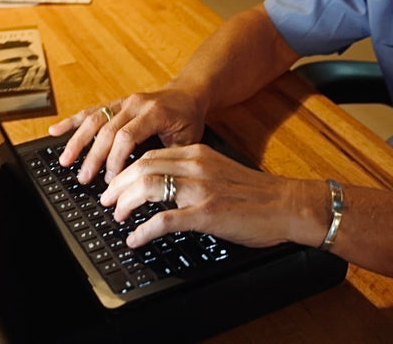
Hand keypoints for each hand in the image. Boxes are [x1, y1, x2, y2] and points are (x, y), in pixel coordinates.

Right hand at [48, 89, 205, 183]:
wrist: (188, 92)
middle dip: (93, 157)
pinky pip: (91, 111)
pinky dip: (72, 122)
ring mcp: (123, 101)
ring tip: (65, 160)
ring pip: (94, 120)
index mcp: (154, 112)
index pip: (127, 137)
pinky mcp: (115, 102)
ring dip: (77, 141)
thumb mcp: (188, 139)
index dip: (115, 160)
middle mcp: (135, 103)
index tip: (111, 179)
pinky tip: (55, 131)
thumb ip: (168, 157)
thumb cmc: (188, 118)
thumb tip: (150, 180)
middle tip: (84, 178)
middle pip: (107, 130)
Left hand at [100, 143, 324, 248]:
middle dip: (116, 184)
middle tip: (105, 200)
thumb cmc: (256, 193)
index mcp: (197, 153)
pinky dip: (143, 231)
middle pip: (142, 167)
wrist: (287, 204)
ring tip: (116, 216)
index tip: (115, 183)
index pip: (150, 155)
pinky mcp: (207, 213)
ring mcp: (200, 189)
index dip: (126, 169)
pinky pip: (164, 221)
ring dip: (124, 203)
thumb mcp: (220, 170)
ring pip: (148, 187)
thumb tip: (163, 183)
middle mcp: (196, 166)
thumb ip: (193, 172)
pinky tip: (135, 240)